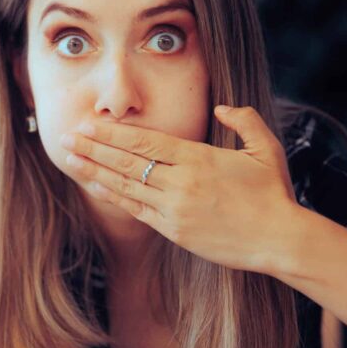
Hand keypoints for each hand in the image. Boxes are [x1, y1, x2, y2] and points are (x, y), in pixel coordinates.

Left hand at [60, 105, 302, 273]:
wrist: (280, 239)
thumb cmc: (274, 193)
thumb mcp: (266, 148)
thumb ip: (243, 120)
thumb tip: (221, 108)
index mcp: (198, 158)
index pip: (145, 141)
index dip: (113, 133)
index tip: (89, 124)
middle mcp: (181, 183)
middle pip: (128, 161)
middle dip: (93, 148)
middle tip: (65, 137)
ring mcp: (175, 209)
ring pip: (127, 185)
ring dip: (95, 170)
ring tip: (70, 158)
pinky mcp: (175, 232)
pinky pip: (137, 210)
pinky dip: (115, 196)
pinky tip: (96, 185)